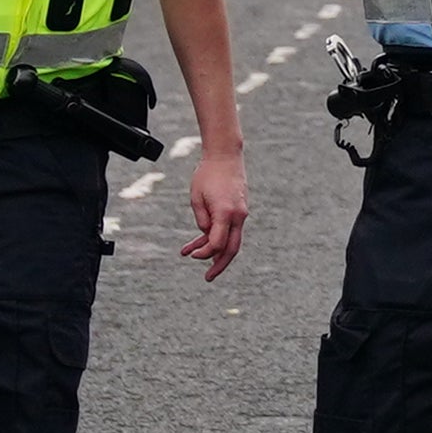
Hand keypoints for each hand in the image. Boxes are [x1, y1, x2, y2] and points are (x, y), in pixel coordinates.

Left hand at [182, 128, 247, 278]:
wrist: (225, 155)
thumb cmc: (207, 174)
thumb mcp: (196, 198)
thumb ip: (202, 220)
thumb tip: (206, 237)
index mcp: (225, 213)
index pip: (217, 243)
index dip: (204, 253)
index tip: (191, 255)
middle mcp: (237, 215)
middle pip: (232, 249)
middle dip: (219, 265)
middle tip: (208, 278)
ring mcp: (240, 213)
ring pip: (231, 240)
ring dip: (214, 251)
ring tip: (194, 257)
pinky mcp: (238, 209)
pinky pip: (229, 228)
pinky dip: (217, 236)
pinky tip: (200, 240)